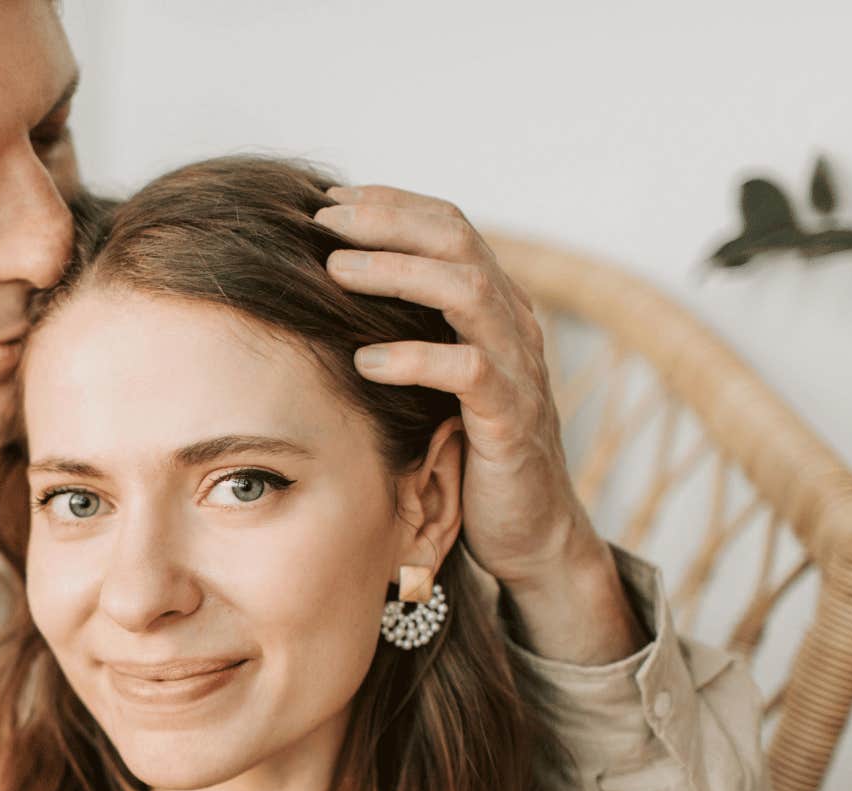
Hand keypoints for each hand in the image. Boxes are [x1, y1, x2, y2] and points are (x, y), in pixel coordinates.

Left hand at [314, 185, 641, 663]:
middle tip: (323, 221)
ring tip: (336, 271)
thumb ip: (406, 329)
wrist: (527, 529)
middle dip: (387, 222)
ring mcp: (518, 369)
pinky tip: (366, 359)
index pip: (448, 225)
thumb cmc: (466, 447)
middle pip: (457, 241)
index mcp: (495, 305)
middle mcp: (513, 324)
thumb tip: (326, 287)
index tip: (328, 199)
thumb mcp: (434, 377)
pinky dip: (416, 359)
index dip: (390, 204)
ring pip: (467, 292)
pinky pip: (471, 373)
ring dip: (397, 273)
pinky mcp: (510, 421)